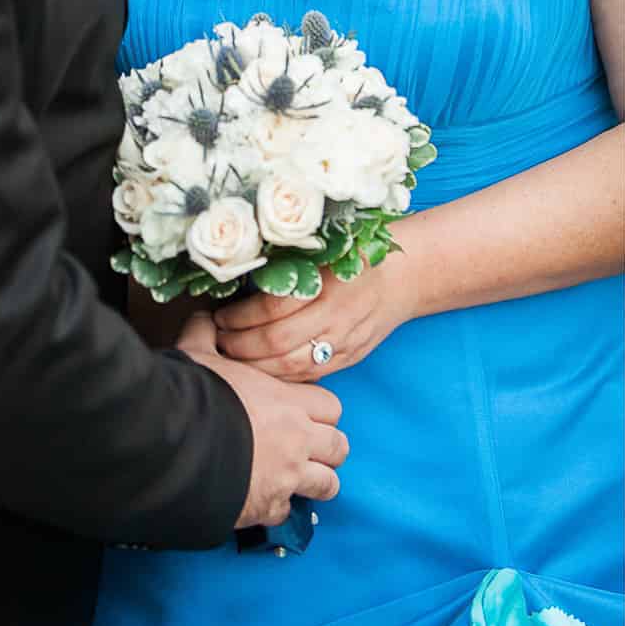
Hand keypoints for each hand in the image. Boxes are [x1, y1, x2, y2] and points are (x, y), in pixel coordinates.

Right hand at [176, 311, 346, 528]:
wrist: (172, 449)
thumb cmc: (192, 398)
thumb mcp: (198, 356)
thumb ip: (207, 335)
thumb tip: (205, 316)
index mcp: (289, 402)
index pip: (331, 407)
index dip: (320, 411)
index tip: (304, 414)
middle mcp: (298, 440)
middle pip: (339, 446)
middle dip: (328, 449)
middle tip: (310, 449)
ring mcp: (287, 477)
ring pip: (328, 484)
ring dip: (316, 481)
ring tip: (300, 479)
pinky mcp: (267, 507)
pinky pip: (287, 511)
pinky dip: (278, 508)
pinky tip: (263, 500)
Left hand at [215, 256, 417, 381]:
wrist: (406, 276)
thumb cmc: (360, 255)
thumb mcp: (326, 249)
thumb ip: (290, 265)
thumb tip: (238, 279)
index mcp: (328, 284)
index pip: (272, 309)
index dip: (239, 316)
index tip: (219, 315)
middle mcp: (337, 317)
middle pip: (276, 342)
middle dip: (239, 345)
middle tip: (218, 341)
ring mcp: (344, 342)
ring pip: (290, 366)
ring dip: (254, 366)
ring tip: (233, 357)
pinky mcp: (349, 359)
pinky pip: (308, 375)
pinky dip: (279, 376)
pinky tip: (261, 370)